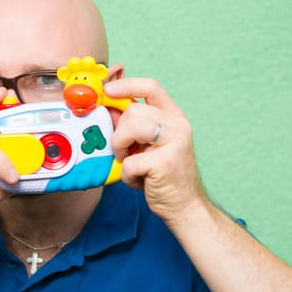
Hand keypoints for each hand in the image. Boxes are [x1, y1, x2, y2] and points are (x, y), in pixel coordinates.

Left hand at [105, 78, 205, 224]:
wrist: (184, 206)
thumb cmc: (161, 175)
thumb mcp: (146, 145)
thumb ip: (130, 124)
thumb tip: (107, 106)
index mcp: (174, 117)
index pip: (151, 87)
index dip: (126, 85)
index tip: (107, 90)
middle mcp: (178, 125)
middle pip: (133, 111)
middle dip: (119, 132)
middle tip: (125, 152)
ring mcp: (175, 142)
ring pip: (130, 128)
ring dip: (121, 148)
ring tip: (129, 162)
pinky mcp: (166, 162)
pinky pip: (130, 161)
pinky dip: (128, 175)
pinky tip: (140, 180)